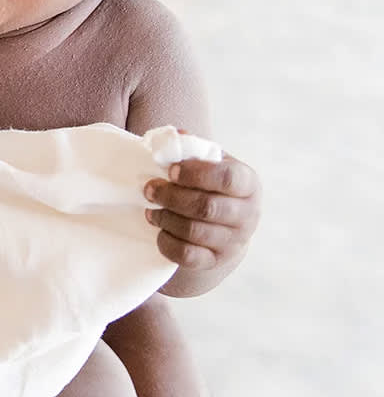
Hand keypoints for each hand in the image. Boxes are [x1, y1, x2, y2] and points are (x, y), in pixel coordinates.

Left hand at [145, 152, 260, 296]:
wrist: (224, 227)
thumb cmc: (211, 186)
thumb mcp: (210, 163)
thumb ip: (193, 149)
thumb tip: (176, 136)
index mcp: (248, 183)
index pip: (227, 178)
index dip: (196, 174)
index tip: (171, 170)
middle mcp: (248, 214)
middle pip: (206, 207)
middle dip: (171, 197)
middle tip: (148, 189)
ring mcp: (234, 241)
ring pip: (194, 232)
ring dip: (165, 218)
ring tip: (150, 209)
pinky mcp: (216, 261)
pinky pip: (187, 255)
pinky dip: (167, 242)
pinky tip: (159, 230)